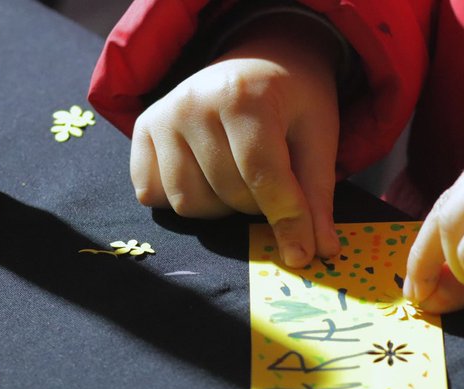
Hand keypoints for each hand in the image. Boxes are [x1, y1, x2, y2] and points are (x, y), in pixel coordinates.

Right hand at [129, 15, 341, 267]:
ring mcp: (163, 115)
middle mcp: (194, 102)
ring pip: (188, 203)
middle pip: (227, 194)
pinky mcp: (143, 129)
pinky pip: (154, 194)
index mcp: (243, 95)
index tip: (302, 255)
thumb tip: (320, 251)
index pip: (262, 175)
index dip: (286, 219)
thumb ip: (316, 194)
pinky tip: (205, 175)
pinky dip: (184, 197)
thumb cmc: (293, 100)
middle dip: (257, 205)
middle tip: (272, 179)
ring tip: (239, 176)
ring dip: (221, 207)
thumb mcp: (319, 136)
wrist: (260, 59)